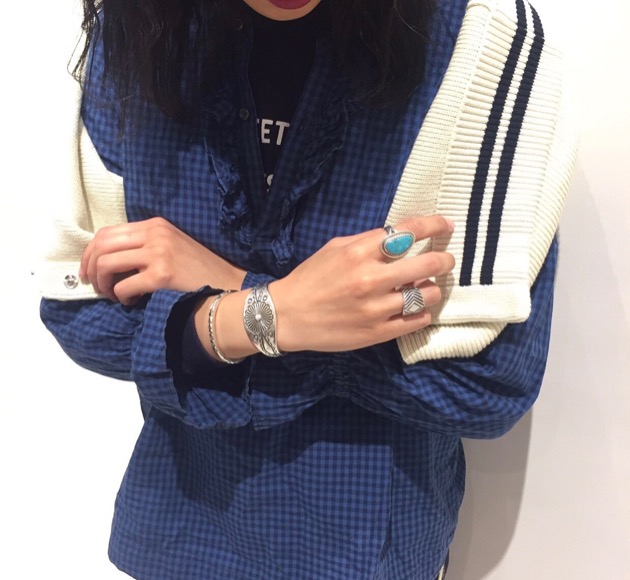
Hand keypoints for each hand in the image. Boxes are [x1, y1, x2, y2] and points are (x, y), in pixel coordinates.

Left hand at [79, 217, 245, 304]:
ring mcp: (159, 253)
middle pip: (102, 245)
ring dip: (103, 283)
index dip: (90, 252)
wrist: (228, 284)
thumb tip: (109, 260)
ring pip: (107, 264)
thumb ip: (145, 245)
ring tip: (112, 295)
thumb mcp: (172, 247)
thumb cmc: (199, 270)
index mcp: (155, 225)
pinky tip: (131, 301)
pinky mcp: (162, 275)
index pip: (108, 232)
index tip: (88, 269)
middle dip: (90, 267)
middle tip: (94, 286)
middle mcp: (155, 234)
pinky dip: (121, 297)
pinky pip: (124, 286)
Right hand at [270, 216, 454, 351]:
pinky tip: (416, 308)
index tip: (446, 226)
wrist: (287, 316)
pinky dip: (423, 312)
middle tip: (445, 261)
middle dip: (444, 260)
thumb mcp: (335, 248)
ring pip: (427, 295)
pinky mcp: (377, 333)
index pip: (409, 232)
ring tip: (426, 288)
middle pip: (428, 264)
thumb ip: (367, 241)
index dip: (435, 225)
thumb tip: (400, 237)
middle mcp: (371, 279)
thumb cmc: (311, 278)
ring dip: (432, 289)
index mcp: (359, 252)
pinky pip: (417, 321)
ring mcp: (376, 308)